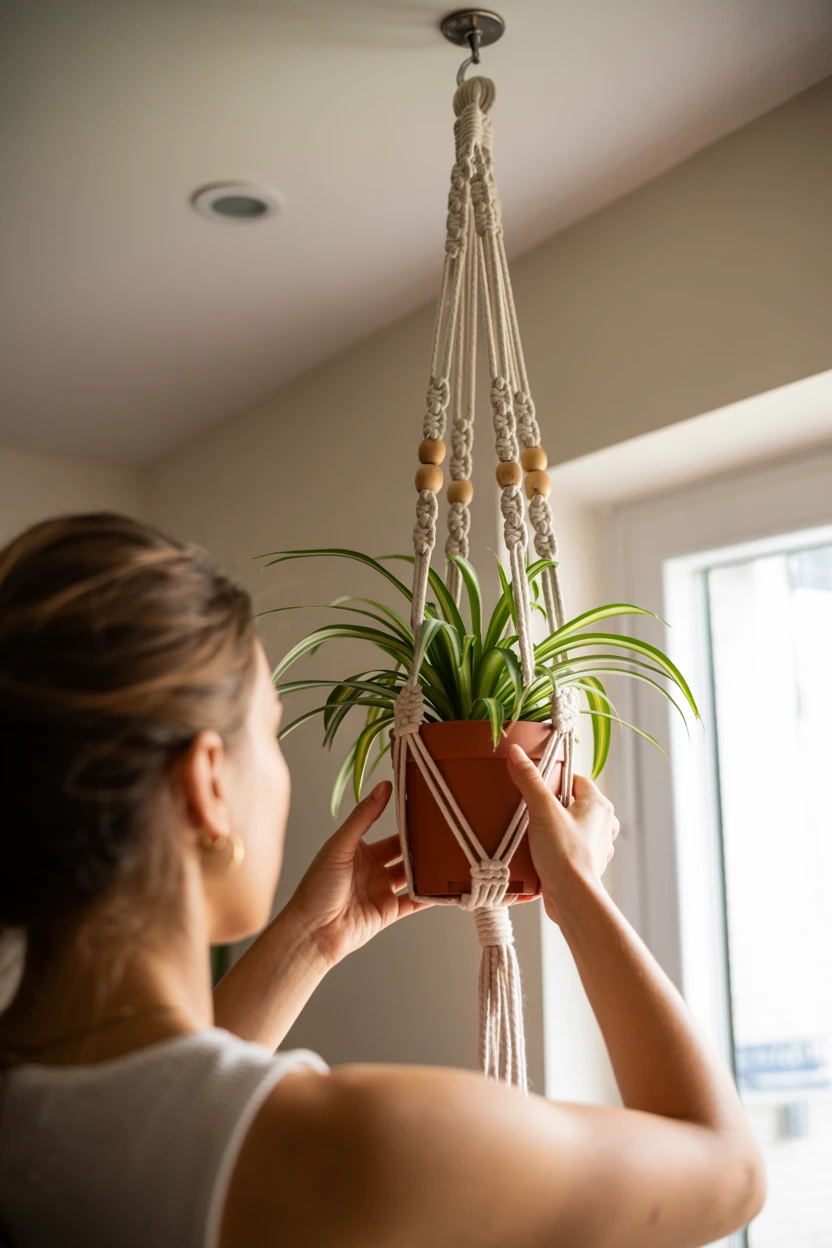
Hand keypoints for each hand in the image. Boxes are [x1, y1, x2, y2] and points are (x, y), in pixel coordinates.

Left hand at [287, 781, 432, 968]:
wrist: (312, 932)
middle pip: (405, 853)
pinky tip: (447, 887)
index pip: (390, 832)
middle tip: (446, 832)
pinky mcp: (389, 912)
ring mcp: (382, 891)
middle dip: (422, 845)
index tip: (426, 810)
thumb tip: (383, 787)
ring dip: (428, 868)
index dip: (407, 823)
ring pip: (413, 876)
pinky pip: (415, 902)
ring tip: (451, 855)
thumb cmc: (317, 888)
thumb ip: (363, 817)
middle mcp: (372, 869)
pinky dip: (431, 896)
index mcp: (359, 850)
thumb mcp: (340, 845)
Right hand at [507, 745, 618, 924]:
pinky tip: (539, 852)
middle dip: (551, 805)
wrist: (572, 898)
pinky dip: (556, 848)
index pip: (575, 780)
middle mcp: (604, 823)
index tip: (534, 786)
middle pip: (573, 803)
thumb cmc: (564, 854)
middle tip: (530, 809)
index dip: (553, 780)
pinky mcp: (587, 865)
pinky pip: (570, 848)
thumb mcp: (542, 810)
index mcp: (599, 804)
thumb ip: (529, 780)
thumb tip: (516, 752)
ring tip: (532, 831)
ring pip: (571, 826)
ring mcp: (597, 846)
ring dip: (554, 828)